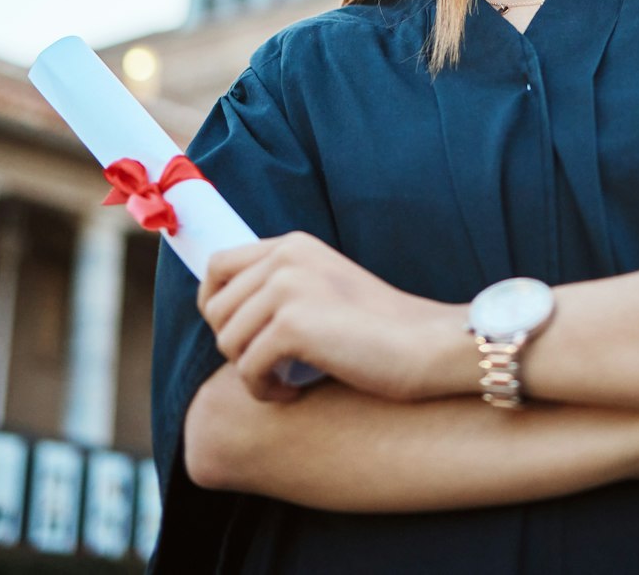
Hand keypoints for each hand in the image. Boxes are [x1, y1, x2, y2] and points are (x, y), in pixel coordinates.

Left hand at [199, 232, 460, 403]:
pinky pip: (247, 368)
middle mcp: (286, 257)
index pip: (218, 265)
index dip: (213, 304)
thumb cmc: (380, 330)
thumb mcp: (326, 289)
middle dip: (235, 346)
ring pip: (227, 341)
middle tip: (270, 366)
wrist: (425, 345)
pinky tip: (293, 393)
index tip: (234, 335)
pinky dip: (265, 390)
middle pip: (215, 308)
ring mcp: (288, 286)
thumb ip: (281, 287)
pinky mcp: (293, 324)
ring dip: (250, 371)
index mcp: (293, 245)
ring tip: (285, 381)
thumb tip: (220, 311)